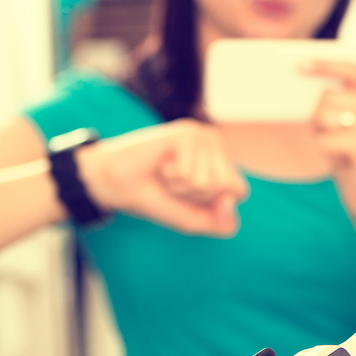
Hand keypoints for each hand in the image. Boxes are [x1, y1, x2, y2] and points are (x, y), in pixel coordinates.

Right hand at [76, 120, 247, 235]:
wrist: (115, 185)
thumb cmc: (157, 198)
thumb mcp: (194, 219)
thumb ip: (220, 221)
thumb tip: (230, 202)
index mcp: (222, 159)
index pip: (239, 191)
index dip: (212, 203)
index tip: (187, 193)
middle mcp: (216, 143)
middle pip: (227, 187)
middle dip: (197, 196)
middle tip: (174, 182)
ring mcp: (202, 135)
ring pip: (210, 182)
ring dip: (182, 186)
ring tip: (166, 173)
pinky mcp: (186, 133)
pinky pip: (191, 174)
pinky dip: (172, 178)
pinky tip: (160, 163)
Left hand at [307, 60, 355, 223]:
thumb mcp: (352, 125)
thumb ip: (338, 103)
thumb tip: (304, 83)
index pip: (352, 69)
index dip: (325, 64)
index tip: (300, 66)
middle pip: (328, 97)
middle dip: (319, 116)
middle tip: (333, 135)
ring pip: (323, 116)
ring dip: (321, 133)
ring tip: (339, 147)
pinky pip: (324, 139)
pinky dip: (325, 150)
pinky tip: (340, 159)